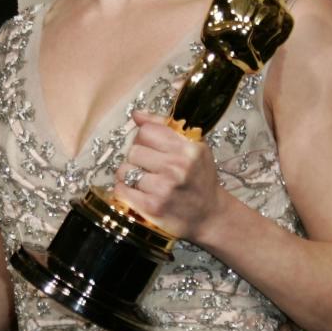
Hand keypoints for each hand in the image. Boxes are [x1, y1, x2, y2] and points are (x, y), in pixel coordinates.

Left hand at [112, 110, 223, 241]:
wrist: (210, 216)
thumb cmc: (200, 179)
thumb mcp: (194, 148)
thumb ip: (164, 127)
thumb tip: (136, 114)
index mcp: (188, 149)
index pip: (146, 131)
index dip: (145, 139)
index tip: (152, 149)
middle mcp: (176, 167)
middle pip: (133, 150)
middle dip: (137, 159)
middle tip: (149, 168)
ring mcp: (163, 188)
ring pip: (124, 170)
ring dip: (129, 175)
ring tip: (144, 181)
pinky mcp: (151, 207)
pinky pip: (121, 189)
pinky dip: (125, 190)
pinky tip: (138, 193)